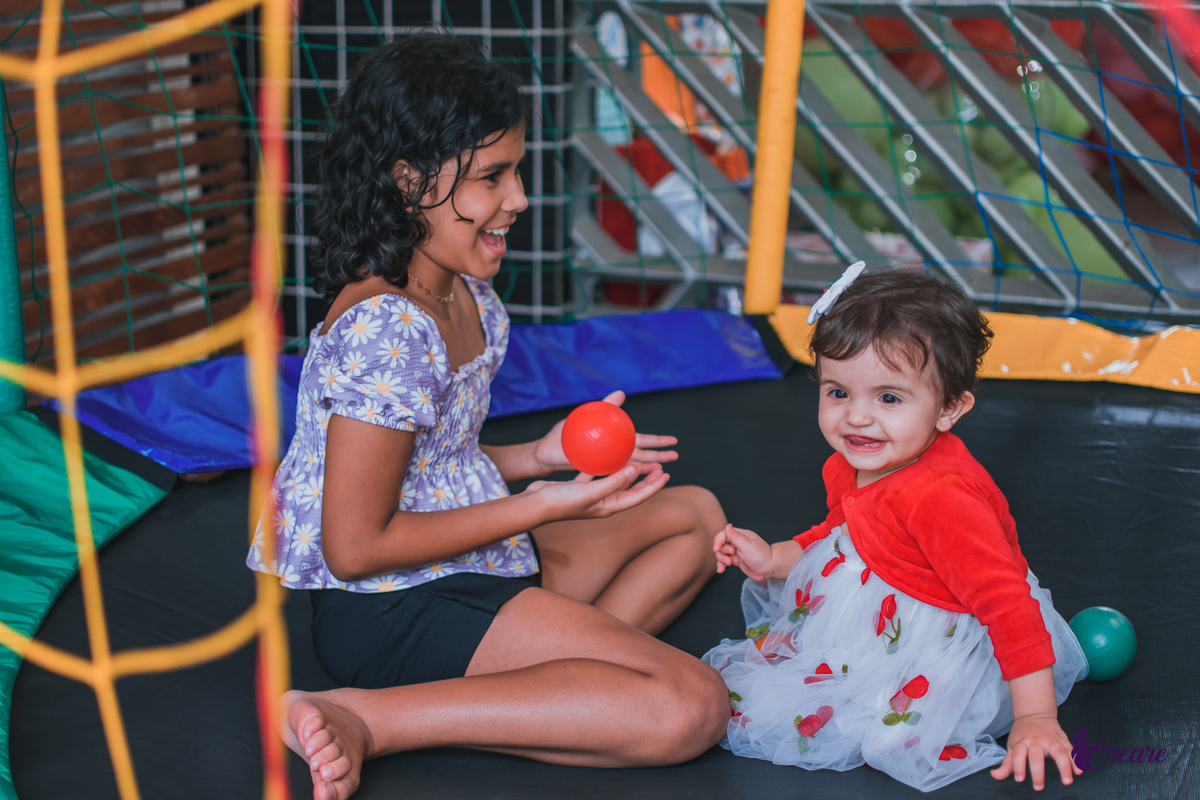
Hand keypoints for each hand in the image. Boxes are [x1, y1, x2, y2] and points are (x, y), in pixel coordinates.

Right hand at [521, 461, 669, 522]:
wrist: (535, 504)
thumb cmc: (562, 502)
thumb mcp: (591, 492)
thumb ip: (613, 482)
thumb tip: (635, 470)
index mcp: (608, 507)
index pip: (637, 497)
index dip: (653, 486)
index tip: (665, 474)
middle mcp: (602, 503)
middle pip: (630, 491)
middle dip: (646, 480)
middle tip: (659, 467)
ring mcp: (591, 496)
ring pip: (615, 483)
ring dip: (628, 473)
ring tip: (639, 462)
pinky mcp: (580, 488)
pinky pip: (597, 476)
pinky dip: (604, 468)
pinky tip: (606, 458)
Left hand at [531, 390, 678, 475]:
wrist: (544, 452)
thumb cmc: (564, 435)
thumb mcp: (586, 415)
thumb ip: (605, 406)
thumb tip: (622, 392)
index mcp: (614, 441)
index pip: (640, 441)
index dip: (657, 442)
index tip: (673, 441)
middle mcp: (613, 455)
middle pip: (641, 455)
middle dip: (659, 457)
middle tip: (676, 456)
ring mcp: (605, 464)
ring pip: (630, 468)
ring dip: (646, 469)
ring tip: (662, 472)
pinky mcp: (595, 473)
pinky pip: (613, 475)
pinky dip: (624, 476)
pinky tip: (634, 479)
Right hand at [713, 524, 774, 581]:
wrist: (769, 569)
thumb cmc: (761, 556)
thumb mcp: (747, 545)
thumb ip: (736, 536)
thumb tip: (727, 525)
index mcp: (740, 535)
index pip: (724, 534)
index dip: (718, 541)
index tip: (716, 548)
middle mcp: (737, 542)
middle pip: (721, 544)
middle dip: (722, 552)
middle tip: (731, 557)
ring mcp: (736, 552)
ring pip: (721, 553)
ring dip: (721, 559)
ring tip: (729, 564)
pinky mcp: (736, 560)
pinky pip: (724, 561)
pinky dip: (721, 565)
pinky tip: (721, 570)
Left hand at [990, 712, 1080, 789]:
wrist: (1035, 714)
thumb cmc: (1022, 733)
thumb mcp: (1012, 745)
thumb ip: (1006, 763)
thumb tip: (995, 776)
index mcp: (1022, 742)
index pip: (1018, 754)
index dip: (1018, 767)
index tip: (1019, 779)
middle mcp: (1036, 740)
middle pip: (1037, 755)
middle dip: (1038, 772)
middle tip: (1039, 786)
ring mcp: (1051, 739)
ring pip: (1058, 752)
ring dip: (1064, 766)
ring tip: (1067, 781)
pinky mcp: (1063, 739)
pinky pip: (1071, 749)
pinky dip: (1076, 760)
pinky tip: (1079, 770)